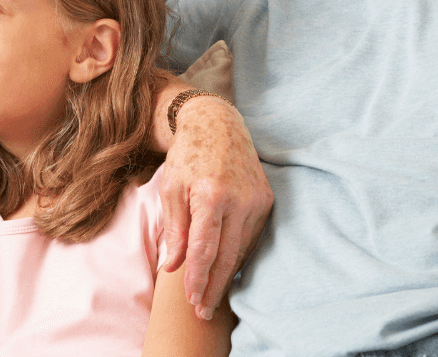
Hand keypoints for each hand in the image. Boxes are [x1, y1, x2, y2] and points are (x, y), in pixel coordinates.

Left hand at [158, 95, 272, 320]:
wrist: (218, 125)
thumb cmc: (189, 155)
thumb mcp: (171, 187)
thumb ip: (175, 228)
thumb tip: (172, 265)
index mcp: (212, 194)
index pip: (205, 248)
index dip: (198, 278)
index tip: (191, 299)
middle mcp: (240, 199)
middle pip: (227, 255)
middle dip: (213, 287)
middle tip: (201, 312)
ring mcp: (257, 201)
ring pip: (242, 249)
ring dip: (227, 275)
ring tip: (210, 296)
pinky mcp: (266, 201)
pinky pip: (251, 237)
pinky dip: (238, 254)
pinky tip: (226, 269)